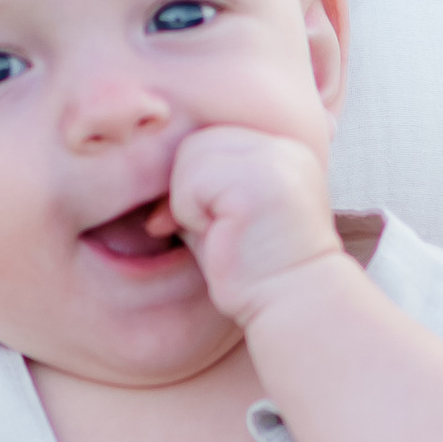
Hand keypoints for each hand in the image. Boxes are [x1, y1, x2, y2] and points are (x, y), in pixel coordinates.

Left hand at [165, 123, 340, 326]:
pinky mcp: (256, 181)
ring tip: (220, 232)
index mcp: (283, 148)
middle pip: (199, 140)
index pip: (214, 137)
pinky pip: (192, 179)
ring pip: (191, 154)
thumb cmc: (255, 267)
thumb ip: (201, 181)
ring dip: (188, 199)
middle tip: (209, 229)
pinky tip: (221, 237)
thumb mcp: (225, 213)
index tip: (203, 221)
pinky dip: (190, 212)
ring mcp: (273, 159)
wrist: (296, 304)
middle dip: (189, 186)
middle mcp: (283, 145)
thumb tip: (146, 162)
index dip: (195, 177)